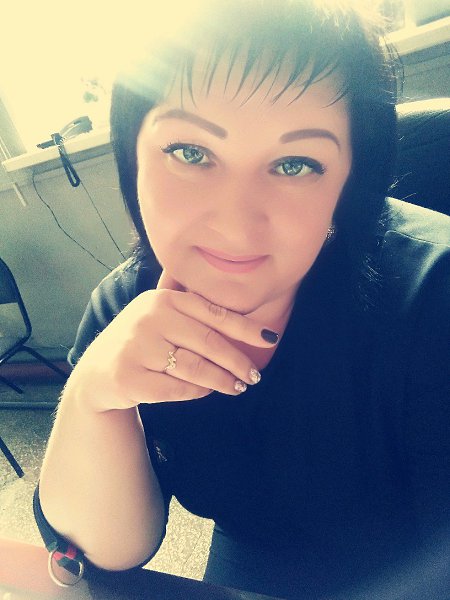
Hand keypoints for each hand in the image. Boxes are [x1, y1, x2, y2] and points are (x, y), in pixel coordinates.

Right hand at [67, 268, 278, 411]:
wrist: (97, 373)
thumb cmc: (140, 342)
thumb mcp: (160, 317)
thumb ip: (192, 314)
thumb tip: (245, 322)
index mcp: (163, 300)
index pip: (214, 313)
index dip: (245, 327)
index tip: (269, 339)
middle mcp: (150, 318)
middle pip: (209, 342)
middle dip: (238, 361)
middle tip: (253, 375)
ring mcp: (138, 348)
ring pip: (196, 367)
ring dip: (222, 380)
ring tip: (237, 387)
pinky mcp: (130, 377)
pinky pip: (177, 388)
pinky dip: (198, 392)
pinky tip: (207, 392)